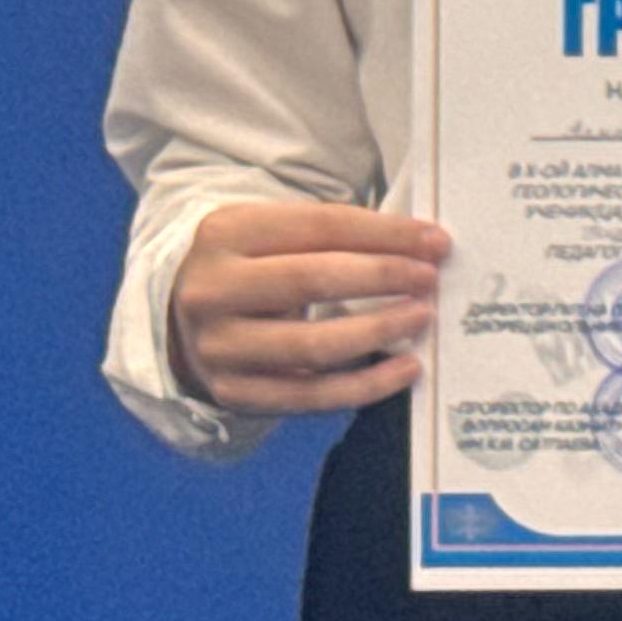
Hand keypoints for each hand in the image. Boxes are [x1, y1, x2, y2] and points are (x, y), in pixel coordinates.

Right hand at [168, 201, 449, 416]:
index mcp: (226, 233)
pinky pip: (311, 395)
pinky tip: (405, 369)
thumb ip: (335, 235)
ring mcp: (219, 347)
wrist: (186, 321)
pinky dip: (366, 385)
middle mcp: (213, 290)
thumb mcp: (275, 235)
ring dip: (378, 330)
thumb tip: (421, 246)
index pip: (319, 226)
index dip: (384, 233)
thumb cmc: (253, 268)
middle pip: (311, 279)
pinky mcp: (234, 393)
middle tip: (429, 279)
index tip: (434, 241)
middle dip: (382, 277)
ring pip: (312, 344)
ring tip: (420, 318)